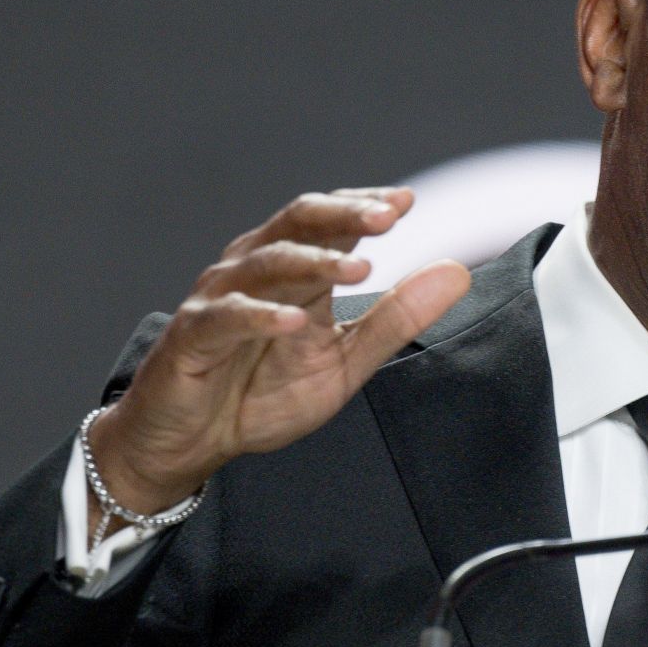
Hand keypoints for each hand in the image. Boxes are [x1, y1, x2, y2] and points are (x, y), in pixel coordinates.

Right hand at [86, 187, 469, 523]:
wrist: (190, 444)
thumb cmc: (261, 395)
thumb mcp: (344, 362)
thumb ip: (395, 319)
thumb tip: (457, 274)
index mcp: (295, 272)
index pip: (330, 221)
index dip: (364, 207)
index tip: (406, 202)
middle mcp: (256, 271)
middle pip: (297, 222)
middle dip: (343, 216)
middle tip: (387, 216)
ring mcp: (221, 298)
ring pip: (267, 262)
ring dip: (314, 261)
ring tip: (359, 268)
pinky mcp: (193, 335)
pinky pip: (227, 316)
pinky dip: (261, 315)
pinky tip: (294, 320)